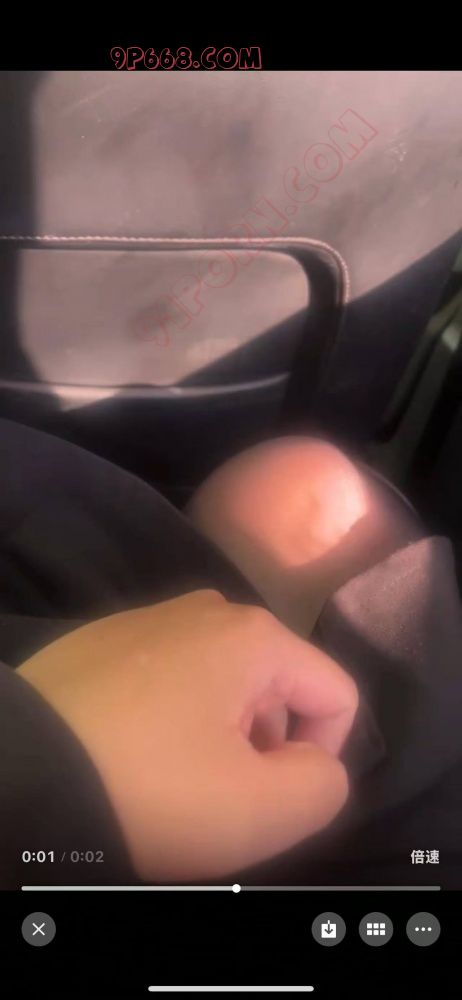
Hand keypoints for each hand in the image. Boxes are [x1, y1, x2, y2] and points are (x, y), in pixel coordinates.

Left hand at [17, 590, 357, 880]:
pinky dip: (167, 722)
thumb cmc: (150, 789)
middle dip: (262, 748)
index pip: (336, 696)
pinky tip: (130, 756)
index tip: (267, 798)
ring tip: (169, 780)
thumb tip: (312, 760)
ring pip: (221, 688)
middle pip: (277, 690)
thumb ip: (323, 785)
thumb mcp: (262, 810)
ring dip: (215, 738)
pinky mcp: (102, 641)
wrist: (20, 776)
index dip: (319, 760)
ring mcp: (148, 620)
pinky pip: (167, 683)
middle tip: (214, 795)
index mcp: (254, 636)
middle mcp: (206, 610)